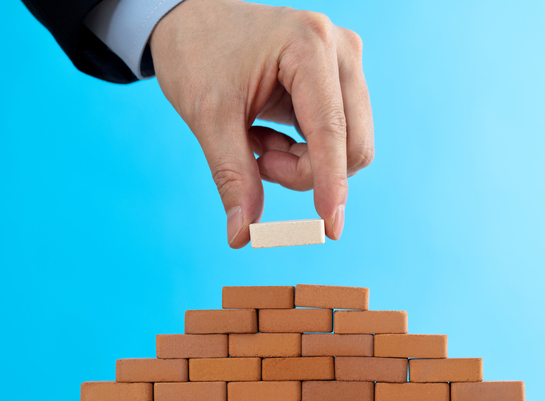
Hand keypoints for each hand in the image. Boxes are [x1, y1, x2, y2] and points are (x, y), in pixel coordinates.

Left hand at [150, 0, 373, 247]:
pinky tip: (268, 135)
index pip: (331, 129)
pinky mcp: (338, 82)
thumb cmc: (197, 53)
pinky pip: (338, 139)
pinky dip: (304, 153)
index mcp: (310, 46)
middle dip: (307, 171)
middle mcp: (340, 51)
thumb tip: (242, 235)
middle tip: (258, 162)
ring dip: (303, 163)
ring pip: (349, 146)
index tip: (330, 229)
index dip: (331, 183)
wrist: (192, 19)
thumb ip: (232, 176)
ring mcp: (344, 65)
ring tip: (257, 142)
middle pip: (352, 144)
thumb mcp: (208, 116)